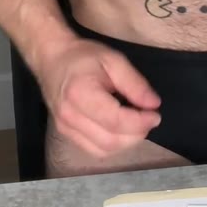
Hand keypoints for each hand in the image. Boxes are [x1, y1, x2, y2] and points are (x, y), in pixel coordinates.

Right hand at [37, 35, 161, 158]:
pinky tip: (120, 130)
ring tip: (135, 123)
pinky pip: (95, 150)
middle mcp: (69, 117)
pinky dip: (113, 145)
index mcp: (80, 94)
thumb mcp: (113, 60)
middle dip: (136, 134)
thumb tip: (153, 105)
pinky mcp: (66, 135)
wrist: (52, 60)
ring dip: (127, 142)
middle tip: (148, 118)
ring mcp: (65, 128)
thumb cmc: (83, 57)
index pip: (115, 121)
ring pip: (104, 150)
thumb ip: (134, 83)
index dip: (140, 122)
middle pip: (111, 141)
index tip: (155, 114)